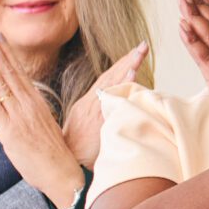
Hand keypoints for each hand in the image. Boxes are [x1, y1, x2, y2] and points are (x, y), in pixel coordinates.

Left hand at [0, 28, 85, 206]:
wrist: (63, 174)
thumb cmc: (55, 154)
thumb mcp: (44, 126)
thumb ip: (30, 112)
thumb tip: (17, 103)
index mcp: (37, 103)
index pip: (19, 72)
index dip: (6, 53)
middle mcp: (28, 105)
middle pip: (9, 72)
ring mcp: (19, 116)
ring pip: (1, 84)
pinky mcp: (9, 131)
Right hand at [62, 42, 149, 165]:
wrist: (66, 162)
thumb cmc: (76, 147)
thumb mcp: (85, 126)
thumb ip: (101, 114)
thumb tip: (118, 107)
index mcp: (88, 103)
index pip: (107, 78)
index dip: (121, 65)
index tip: (134, 53)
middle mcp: (90, 102)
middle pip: (111, 75)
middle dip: (127, 60)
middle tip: (142, 46)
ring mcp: (94, 109)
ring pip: (113, 83)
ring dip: (127, 66)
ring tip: (139, 53)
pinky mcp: (98, 118)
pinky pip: (113, 98)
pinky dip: (122, 85)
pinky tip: (132, 74)